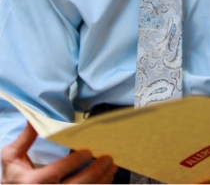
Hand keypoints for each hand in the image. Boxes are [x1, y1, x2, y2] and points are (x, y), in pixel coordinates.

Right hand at [1, 122, 116, 183]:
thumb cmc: (13, 177)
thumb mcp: (12, 157)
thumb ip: (26, 138)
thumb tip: (34, 116)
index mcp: (31, 182)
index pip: (56, 173)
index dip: (73, 162)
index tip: (88, 151)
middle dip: (94, 172)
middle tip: (107, 158)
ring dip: (100, 181)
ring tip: (111, 167)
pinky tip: (106, 179)